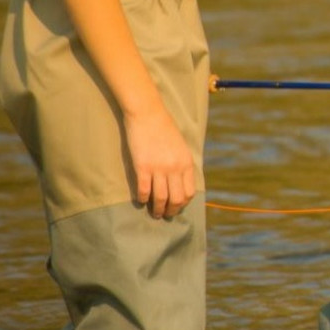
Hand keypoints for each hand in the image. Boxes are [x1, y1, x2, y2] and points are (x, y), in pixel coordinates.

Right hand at [124, 102, 196, 219]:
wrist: (148, 114)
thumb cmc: (164, 129)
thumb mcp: (181, 147)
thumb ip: (182, 164)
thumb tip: (180, 183)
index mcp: (186, 163)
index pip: (189, 192)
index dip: (183, 204)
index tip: (176, 207)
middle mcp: (175, 168)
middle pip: (176, 199)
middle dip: (171, 211)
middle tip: (165, 215)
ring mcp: (158, 168)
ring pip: (160, 198)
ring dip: (157, 210)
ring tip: (154, 213)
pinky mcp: (142, 167)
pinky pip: (143, 190)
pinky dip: (142, 199)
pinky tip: (140, 200)